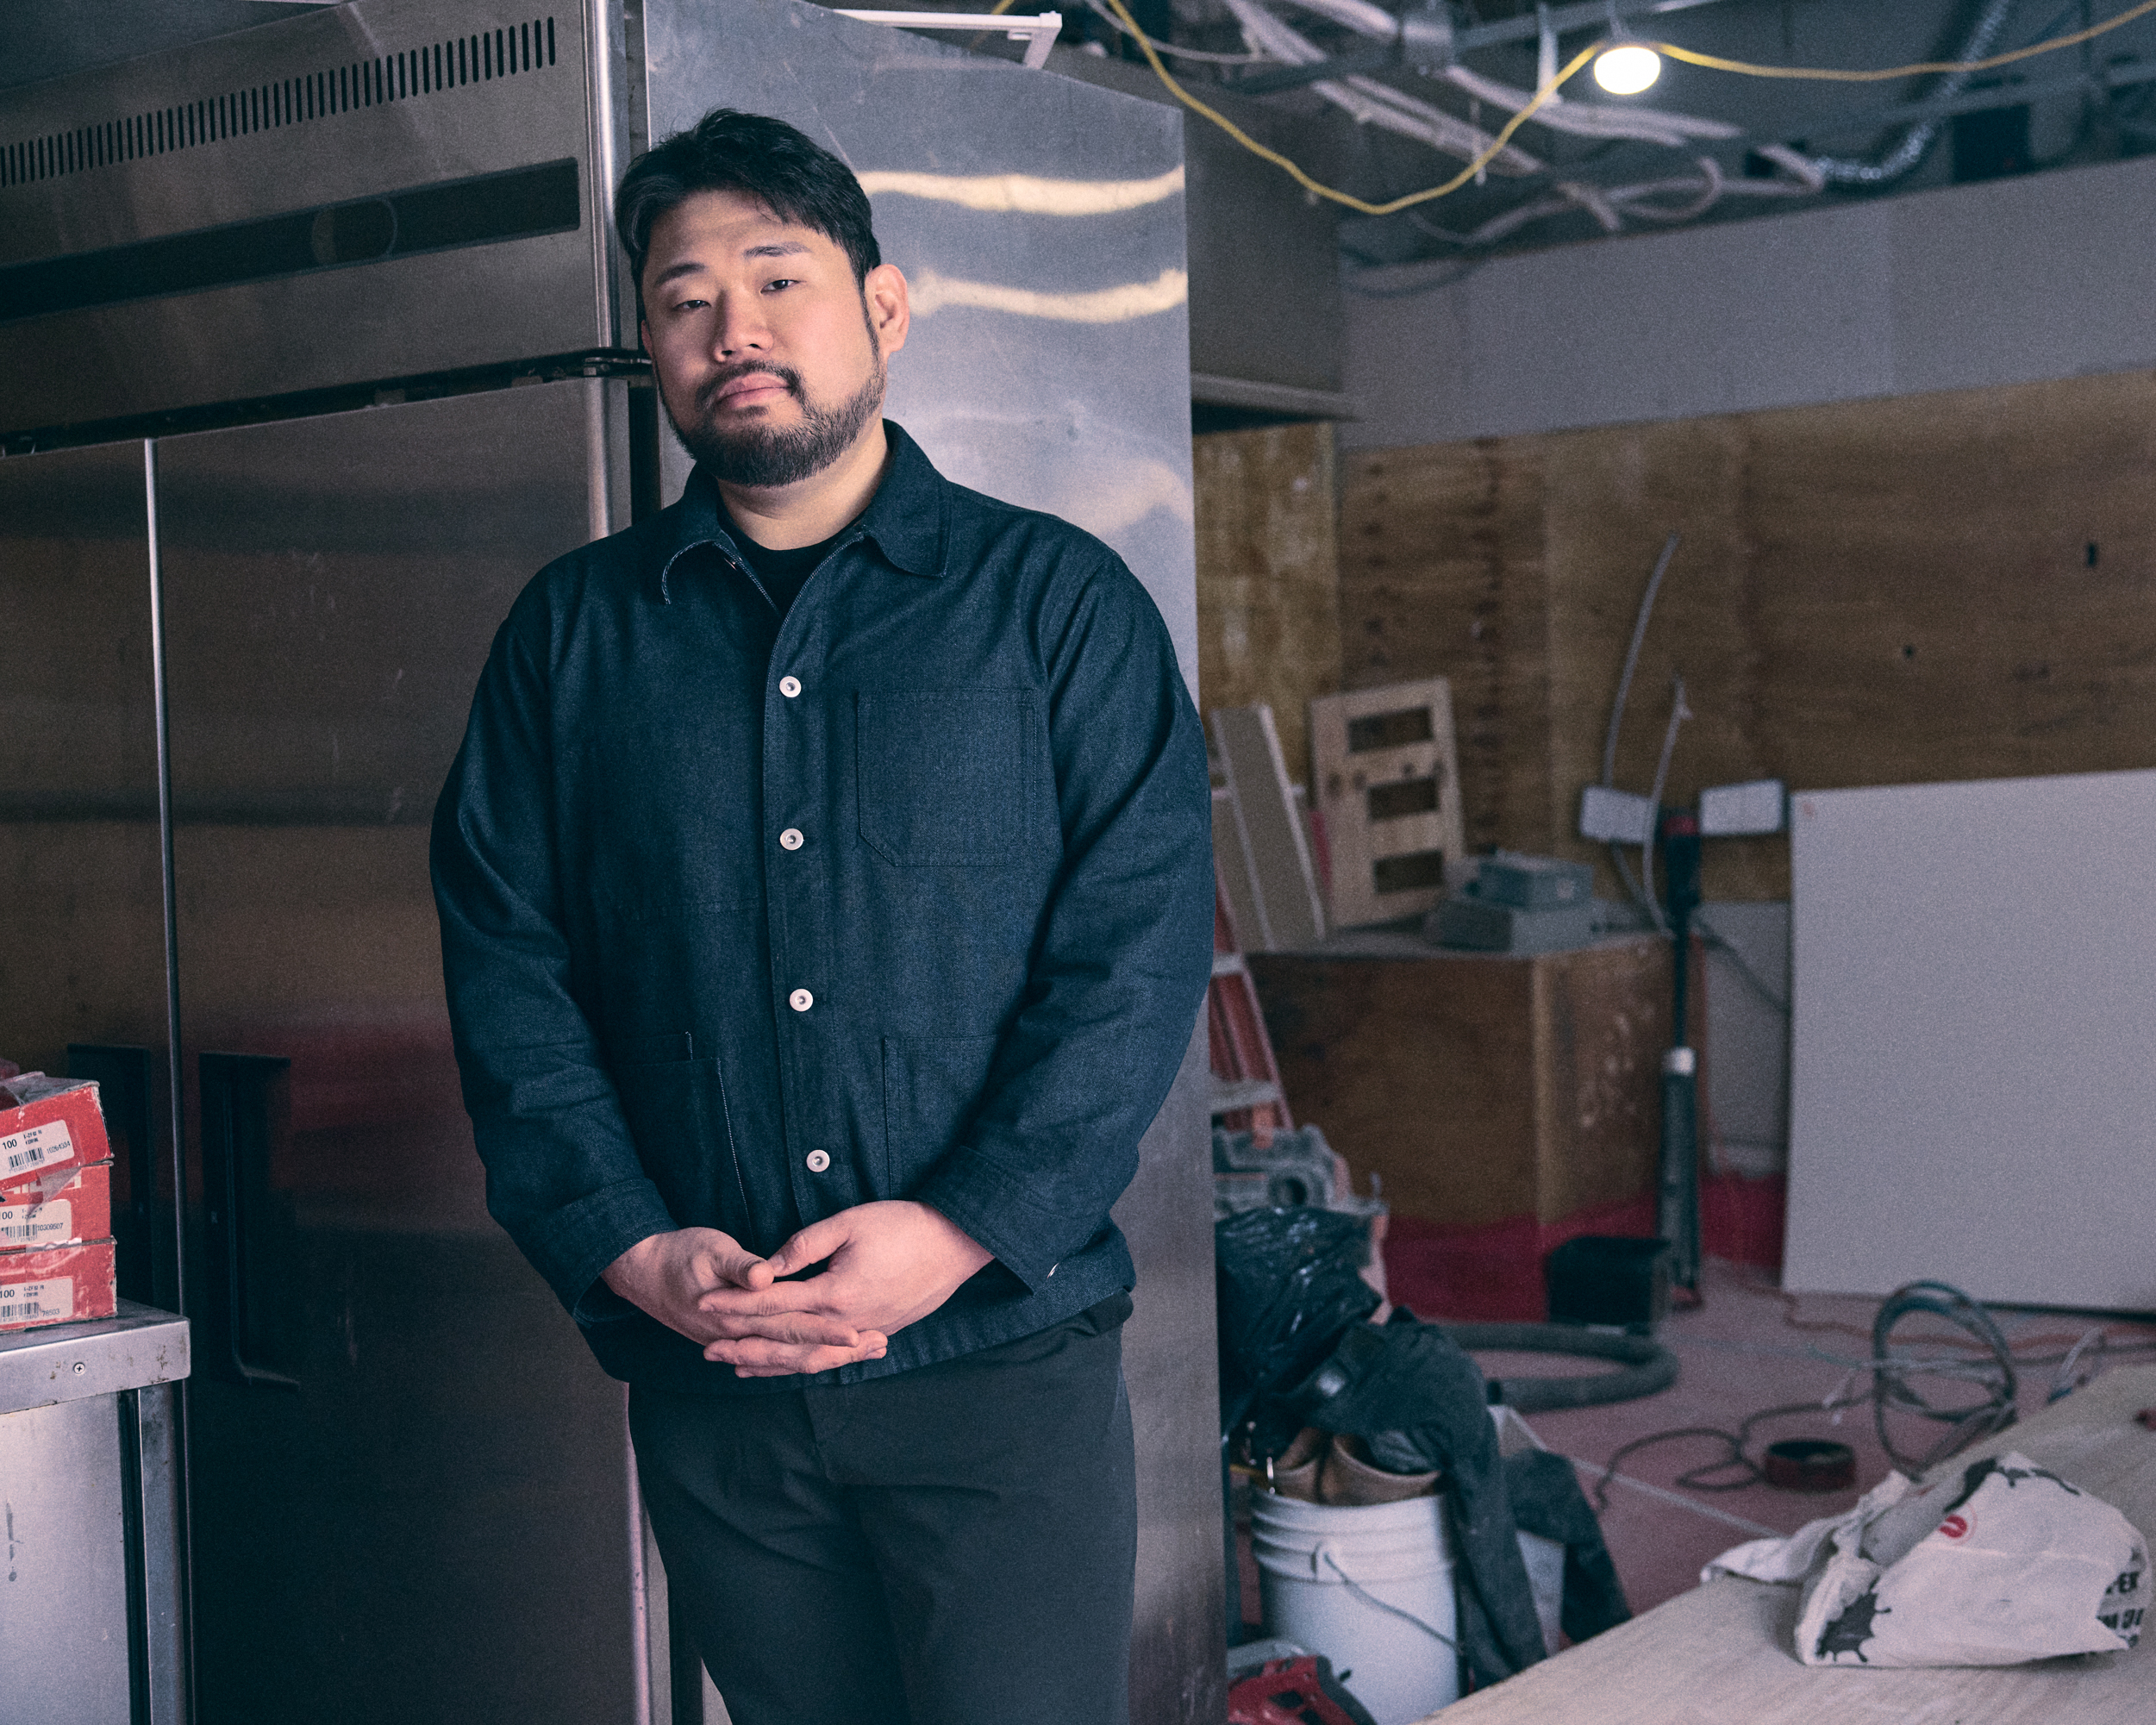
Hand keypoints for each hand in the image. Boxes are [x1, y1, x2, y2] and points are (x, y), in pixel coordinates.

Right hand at [601, 1228, 887, 1374]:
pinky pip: (778, 1356)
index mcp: (738, 1315)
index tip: (858, 1332)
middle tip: (879, 1346)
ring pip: (790, 1359)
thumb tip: (763, 1276)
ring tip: (868, 1350)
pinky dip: (804, 1357)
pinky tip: (828, 1356)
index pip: (790, 1327)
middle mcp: (740, 1336)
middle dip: (839, 1351)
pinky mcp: (739, 1338)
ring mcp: (738, 1341)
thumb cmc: (678, 1254)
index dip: (825, 1331)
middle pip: (797, 1351)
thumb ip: (739, 1264)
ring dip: (828, 1356)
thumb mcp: (709, 1248)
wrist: (642, 1272)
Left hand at [695, 1201, 992, 1377]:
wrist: (957, 1243)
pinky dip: (804, 1361)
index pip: (774, 1303)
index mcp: (836, 1292)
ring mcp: (865, 1331)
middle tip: (706, 1350)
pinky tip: (787, 1364)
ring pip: (808, 1355)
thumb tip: (767, 1268)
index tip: (704, 1305)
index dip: (736, 1305)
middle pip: (785, 1339)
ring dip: (770, 1361)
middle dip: (744, 1343)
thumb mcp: (849, 1223)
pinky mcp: (879, 1331)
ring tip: (736, 1365)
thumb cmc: (904, 1225)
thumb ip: (804, 1245)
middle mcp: (848, 1322)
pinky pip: (831, 1355)